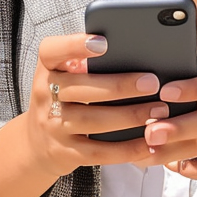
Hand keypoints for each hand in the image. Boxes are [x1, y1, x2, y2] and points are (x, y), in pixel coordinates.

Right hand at [19, 32, 168, 178]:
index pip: (51, 51)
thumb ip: (87, 61)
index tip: (104, 43)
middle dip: (120, 86)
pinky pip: (98, 152)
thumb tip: (134, 50)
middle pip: (82, 89)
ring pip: (93, 121)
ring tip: (159, 110)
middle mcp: (45, 95)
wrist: (37, 142)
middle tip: (152, 82)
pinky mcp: (65, 153)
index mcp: (47, 67)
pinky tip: (149, 142)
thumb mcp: (66, 73)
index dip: (74, 45)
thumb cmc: (64, 96)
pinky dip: (126, 149)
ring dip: (129, 116)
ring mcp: (52, 126)